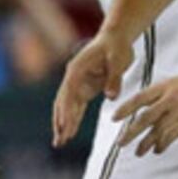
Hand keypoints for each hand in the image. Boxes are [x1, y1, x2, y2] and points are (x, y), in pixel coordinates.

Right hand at [53, 29, 134, 145]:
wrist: (115, 37)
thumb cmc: (117, 46)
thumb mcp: (119, 60)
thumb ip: (114, 79)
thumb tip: (111, 96)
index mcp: (77, 69)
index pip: (69, 93)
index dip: (66, 111)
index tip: (64, 127)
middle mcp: (73, 77)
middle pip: (63, 103)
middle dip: (60, 122)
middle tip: (58, 141)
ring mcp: (78, 83)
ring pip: (67, 106)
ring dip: (63, 123)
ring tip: (59, 141)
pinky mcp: (86, 87)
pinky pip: (77, 106)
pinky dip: (73, 118)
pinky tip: (69, 131)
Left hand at [118, 71, 177, 154]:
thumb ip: (166, 93)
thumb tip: (153, 104)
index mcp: (165, 87)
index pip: (139, 99)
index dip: (125, 109)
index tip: (114, 119)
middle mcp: (169, 98)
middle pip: (144, 117)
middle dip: (130, 131)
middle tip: (120, 142)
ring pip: (157, 129)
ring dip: (146, 142)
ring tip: (138, 152)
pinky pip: (172, 135)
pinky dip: (162, 144)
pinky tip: (158, 150)